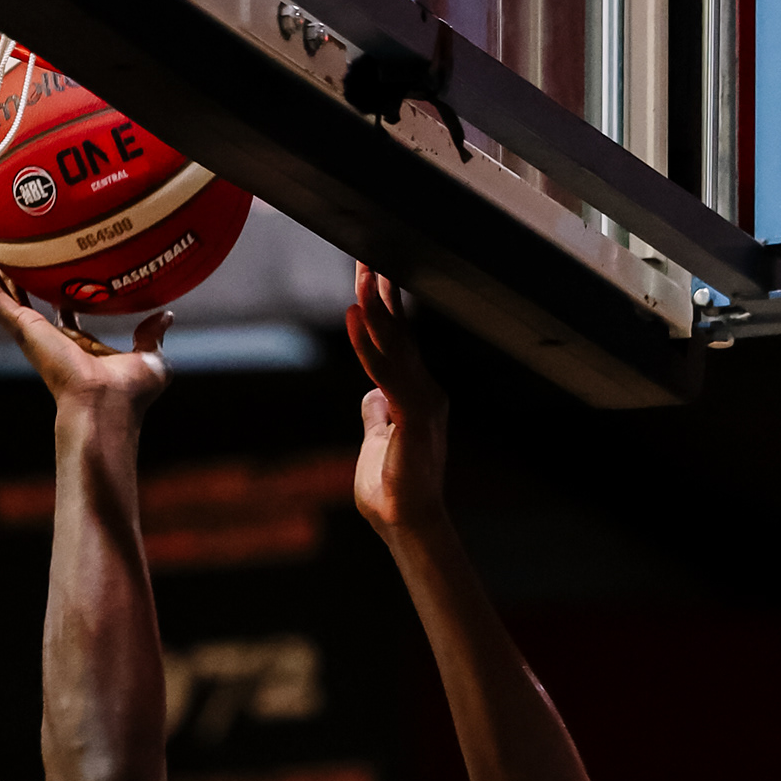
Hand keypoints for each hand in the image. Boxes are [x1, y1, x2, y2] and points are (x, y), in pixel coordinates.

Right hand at [0, 223, 172, 417]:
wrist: (107, 405)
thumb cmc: (129, 394)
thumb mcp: (149, 358)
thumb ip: (152, 336)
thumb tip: (166, 315)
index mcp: (74, 344)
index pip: (58, 310)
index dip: (53, 287)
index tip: (52, 262)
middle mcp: (46, 336)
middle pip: (19, 296)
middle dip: (7, 270)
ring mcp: (29, 331)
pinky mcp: (20, 326)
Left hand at [345, 265, 448, 538]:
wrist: (409, 525)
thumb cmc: (392, 494)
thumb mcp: (378, 444)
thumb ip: (376, 416)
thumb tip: (370, 394)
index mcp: (417, 395)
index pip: (398, 342)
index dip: (384, 308)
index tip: (369, 275)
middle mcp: (425, 391)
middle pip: (400, 332)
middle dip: (381, 292)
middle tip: (365, 255)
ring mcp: (422, 401)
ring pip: (396, 344)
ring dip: (377, 306)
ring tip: (361, 273)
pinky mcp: (412, 415)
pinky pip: (387, 371)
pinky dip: (369, 344)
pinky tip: (355, 316)